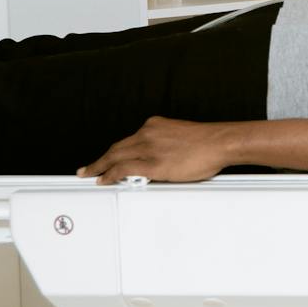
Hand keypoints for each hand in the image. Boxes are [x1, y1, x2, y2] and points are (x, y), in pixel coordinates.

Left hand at [79, 117, 232, 183]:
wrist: (220, 142)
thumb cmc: (207, 142)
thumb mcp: (181, 136)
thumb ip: (166, 145)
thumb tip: (163, 159)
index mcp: (154, 126)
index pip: (127, 140)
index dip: (113, 152)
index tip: (106, 158)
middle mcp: (148, 134)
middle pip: (116, 148)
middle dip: (100, 160)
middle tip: (87, 169)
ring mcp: (149, 149)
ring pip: (115, 157)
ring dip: (99, 167)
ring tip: (89, 175)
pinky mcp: (153, 164)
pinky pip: (123, 169)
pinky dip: (110, 175)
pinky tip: (104, 180)